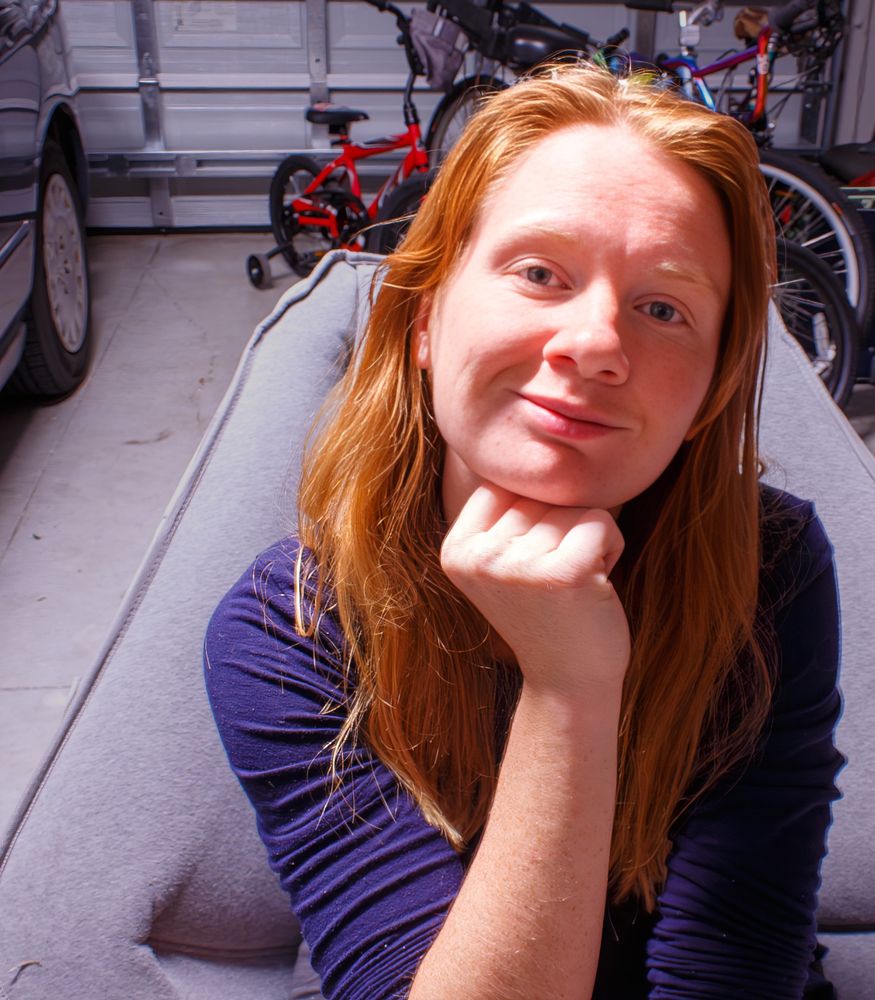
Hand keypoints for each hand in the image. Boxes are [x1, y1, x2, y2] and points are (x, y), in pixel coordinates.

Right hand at [441, 483, 629, 695]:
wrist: (569, 681)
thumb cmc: (546, 611)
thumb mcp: (503, 560)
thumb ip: (503, 513)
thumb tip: (531, 436)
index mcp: (456, 548)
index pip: (505, 484)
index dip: (534, 513)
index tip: (533, 561)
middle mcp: (479, 556)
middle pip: (540, 494)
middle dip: (562, 527)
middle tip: (557, 578)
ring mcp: (517, 566)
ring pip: (572, 506)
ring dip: (588, 538)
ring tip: (575, 582)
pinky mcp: (562, 573)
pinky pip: (600, 521)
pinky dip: (612, 547)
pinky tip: (596, 584)